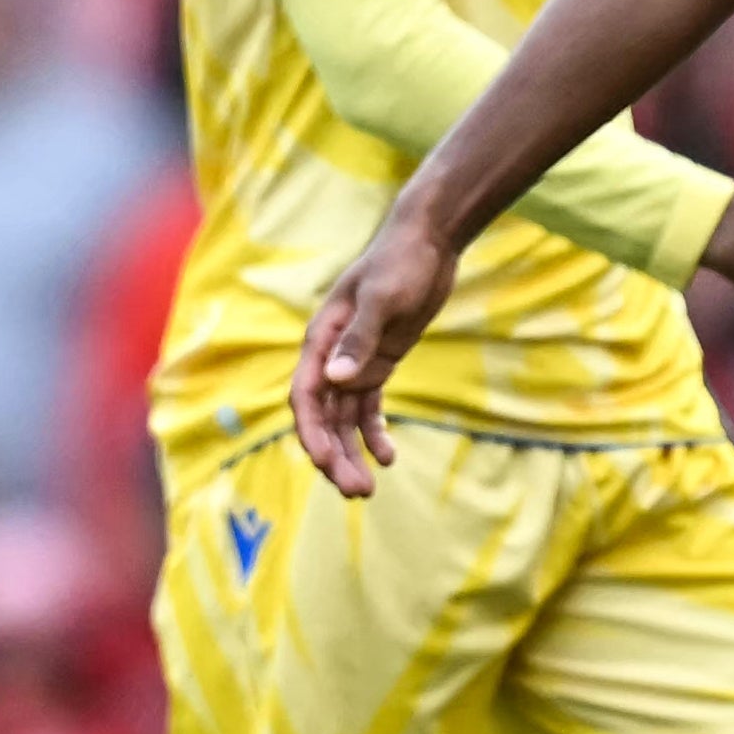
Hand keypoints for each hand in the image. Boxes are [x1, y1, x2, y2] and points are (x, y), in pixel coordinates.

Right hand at [292, 208, 454, 497]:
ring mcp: (354, 363)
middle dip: (334, 456)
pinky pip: (368, 409)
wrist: (427, 242)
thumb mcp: (383, 298)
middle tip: (357, 491)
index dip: (313, 434)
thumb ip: (360, 339)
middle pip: (323, 417)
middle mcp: (331, 357)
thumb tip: (335, 380)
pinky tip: (389, 457)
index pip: (306, 397)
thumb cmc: (400, 263)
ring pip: (344, 420)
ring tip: (367, 489)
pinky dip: (375, 434)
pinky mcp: (377, 364)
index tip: (328, 464)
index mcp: (321, 341)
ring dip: (351, 454)